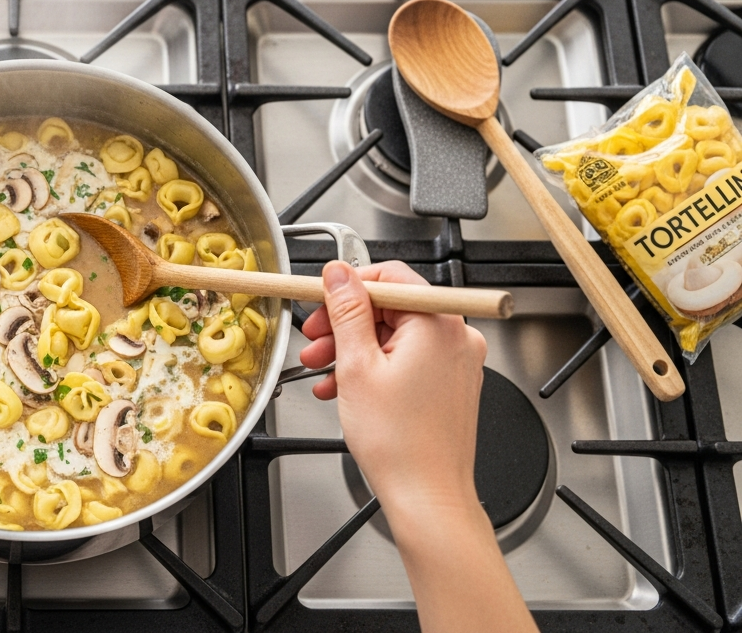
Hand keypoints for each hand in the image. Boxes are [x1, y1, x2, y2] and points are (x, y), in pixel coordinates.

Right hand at [299, 261, 533, 631]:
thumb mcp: (357, 366)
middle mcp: (457, 337)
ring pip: (395, 336)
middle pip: (392, 307)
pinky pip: (407, 360)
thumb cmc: (400, 443)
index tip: (321, 300)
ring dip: (354, 349)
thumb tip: (338, 273)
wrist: (427, 497)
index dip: (349, 286)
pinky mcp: (451, 384)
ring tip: (323, 372)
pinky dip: (375, 368)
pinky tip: (345, 388)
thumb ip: (346, 311)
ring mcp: (457, 362)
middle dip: (346, 323)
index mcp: (438, 324)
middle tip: (314, 341)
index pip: (392, 276)